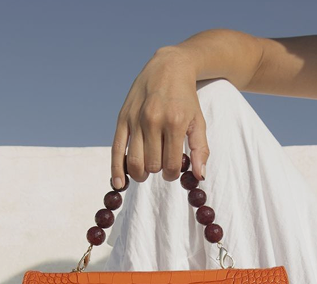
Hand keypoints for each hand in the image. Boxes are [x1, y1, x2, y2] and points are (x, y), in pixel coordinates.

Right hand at [111, 46, 209, 188]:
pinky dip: (117, 169)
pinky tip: (119, 183)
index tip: (174, 170)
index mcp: (174, 123)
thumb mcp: (198, 122)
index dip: (173, 174)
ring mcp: (135, 120)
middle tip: (162, 164)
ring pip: (135, 162)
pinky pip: (116, 150)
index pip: (171, 165)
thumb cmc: (186, 99)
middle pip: (152, 166)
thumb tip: (199, 177)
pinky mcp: (122, 119)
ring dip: (141, 172)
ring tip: (146, 169)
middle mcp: (152, 121)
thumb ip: (200, 150)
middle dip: (158, 171)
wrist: (168, 67)